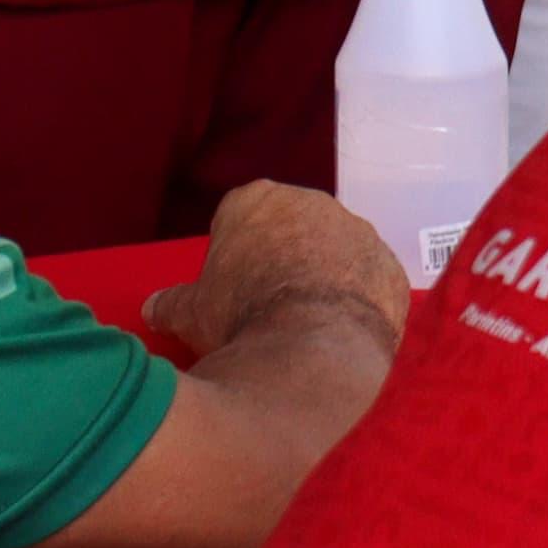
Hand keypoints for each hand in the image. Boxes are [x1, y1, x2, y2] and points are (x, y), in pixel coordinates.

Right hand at [144, 183, 408, 361]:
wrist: (313, 348)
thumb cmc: (241, 317)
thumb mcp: (189, 312)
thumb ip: (172, 303)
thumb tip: (155, 309)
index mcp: (259, 199)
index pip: (241, 214)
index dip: (235, 249)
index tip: (232, 281)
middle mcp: (315, 204)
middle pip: (294, 228)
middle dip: (282, 258)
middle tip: (267, 301)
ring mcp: (361, 233)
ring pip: (337, 252)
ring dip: (324, 278)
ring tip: (306, 321)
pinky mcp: (392, 267)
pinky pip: (369, 281)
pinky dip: (357, 301)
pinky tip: (340, 330)